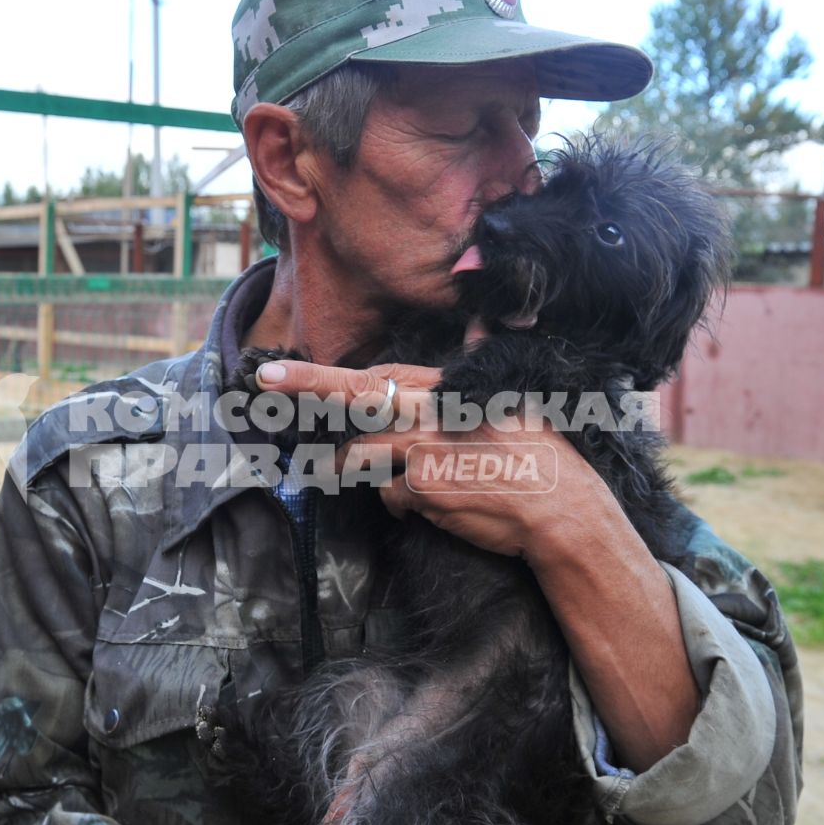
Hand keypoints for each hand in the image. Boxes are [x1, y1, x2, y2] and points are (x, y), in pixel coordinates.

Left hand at [253, 358, 606, 560]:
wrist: (560, 505)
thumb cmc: (538, 453)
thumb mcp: (509, 397)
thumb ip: (481, 362)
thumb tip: (484, 318)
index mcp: (444, 389)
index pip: (369, 376)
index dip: (315, 376)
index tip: (271, 373)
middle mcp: (426, 414)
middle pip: (350, 402)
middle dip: (303, 394)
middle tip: (263, 389)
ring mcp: (420, 451)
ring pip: (362, 460)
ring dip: (363, 471)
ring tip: (404, 478)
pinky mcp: (422, 490)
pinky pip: (393, 499)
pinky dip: (407, 505)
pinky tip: (439, 506)